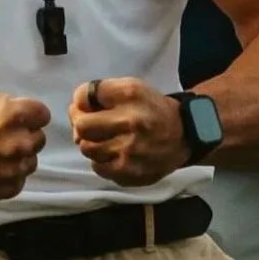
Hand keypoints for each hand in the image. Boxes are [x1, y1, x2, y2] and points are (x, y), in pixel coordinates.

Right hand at [0, 91, 50, 200]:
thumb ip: (13, 107)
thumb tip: (28, 117)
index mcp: (15, 116)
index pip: (43, 115)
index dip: (33, 116)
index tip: (22, 119)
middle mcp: (19, 143)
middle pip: (39, 139)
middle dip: (26, 136)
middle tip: (7, 137)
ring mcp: (14, 169)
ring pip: (31, 161)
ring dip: (19, 157)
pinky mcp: (7, 189)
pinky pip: (19, 180)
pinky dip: (10, 176)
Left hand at [69, 78, 188, 186]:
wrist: (183, 135)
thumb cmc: (150, 108)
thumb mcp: (131, 87)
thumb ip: (102, 93)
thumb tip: (75, 109)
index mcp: (129, 94)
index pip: (84, 96)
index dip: (80, 101)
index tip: (86, 106)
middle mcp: (130, 121)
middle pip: (81, 126)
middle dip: (79, 124)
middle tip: (87, 124)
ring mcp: (130, 150)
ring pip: (87, 149)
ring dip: (90, 143)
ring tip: (103, 139)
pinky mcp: (130, 172)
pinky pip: (98, 167)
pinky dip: (100, 160)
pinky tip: (113, 153)